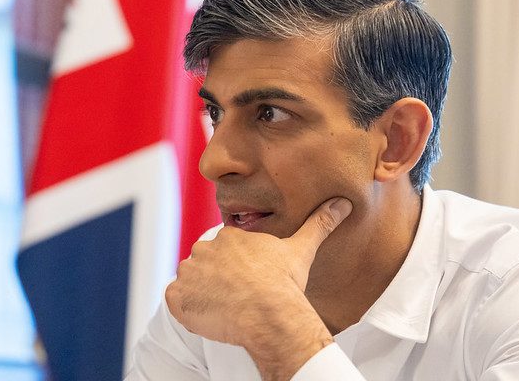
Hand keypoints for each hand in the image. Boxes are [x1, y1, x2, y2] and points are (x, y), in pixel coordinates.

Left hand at [166, 197, 352, 379]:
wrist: (267, 314)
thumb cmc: (284, 282)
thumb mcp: (302, 248)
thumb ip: (319, 223)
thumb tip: (342, 203)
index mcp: (229, 237)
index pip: (225, 250)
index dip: (236, 268)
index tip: (248, 281)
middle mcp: (203, 250)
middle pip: (205, 264)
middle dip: (216, 279)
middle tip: (237, 296)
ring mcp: (188, 274)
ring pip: (190, 281)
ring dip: (201, 293)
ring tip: (225, 308)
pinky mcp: (177, 298)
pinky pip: (176, 301)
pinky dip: (187, 309)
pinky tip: (210, 316)